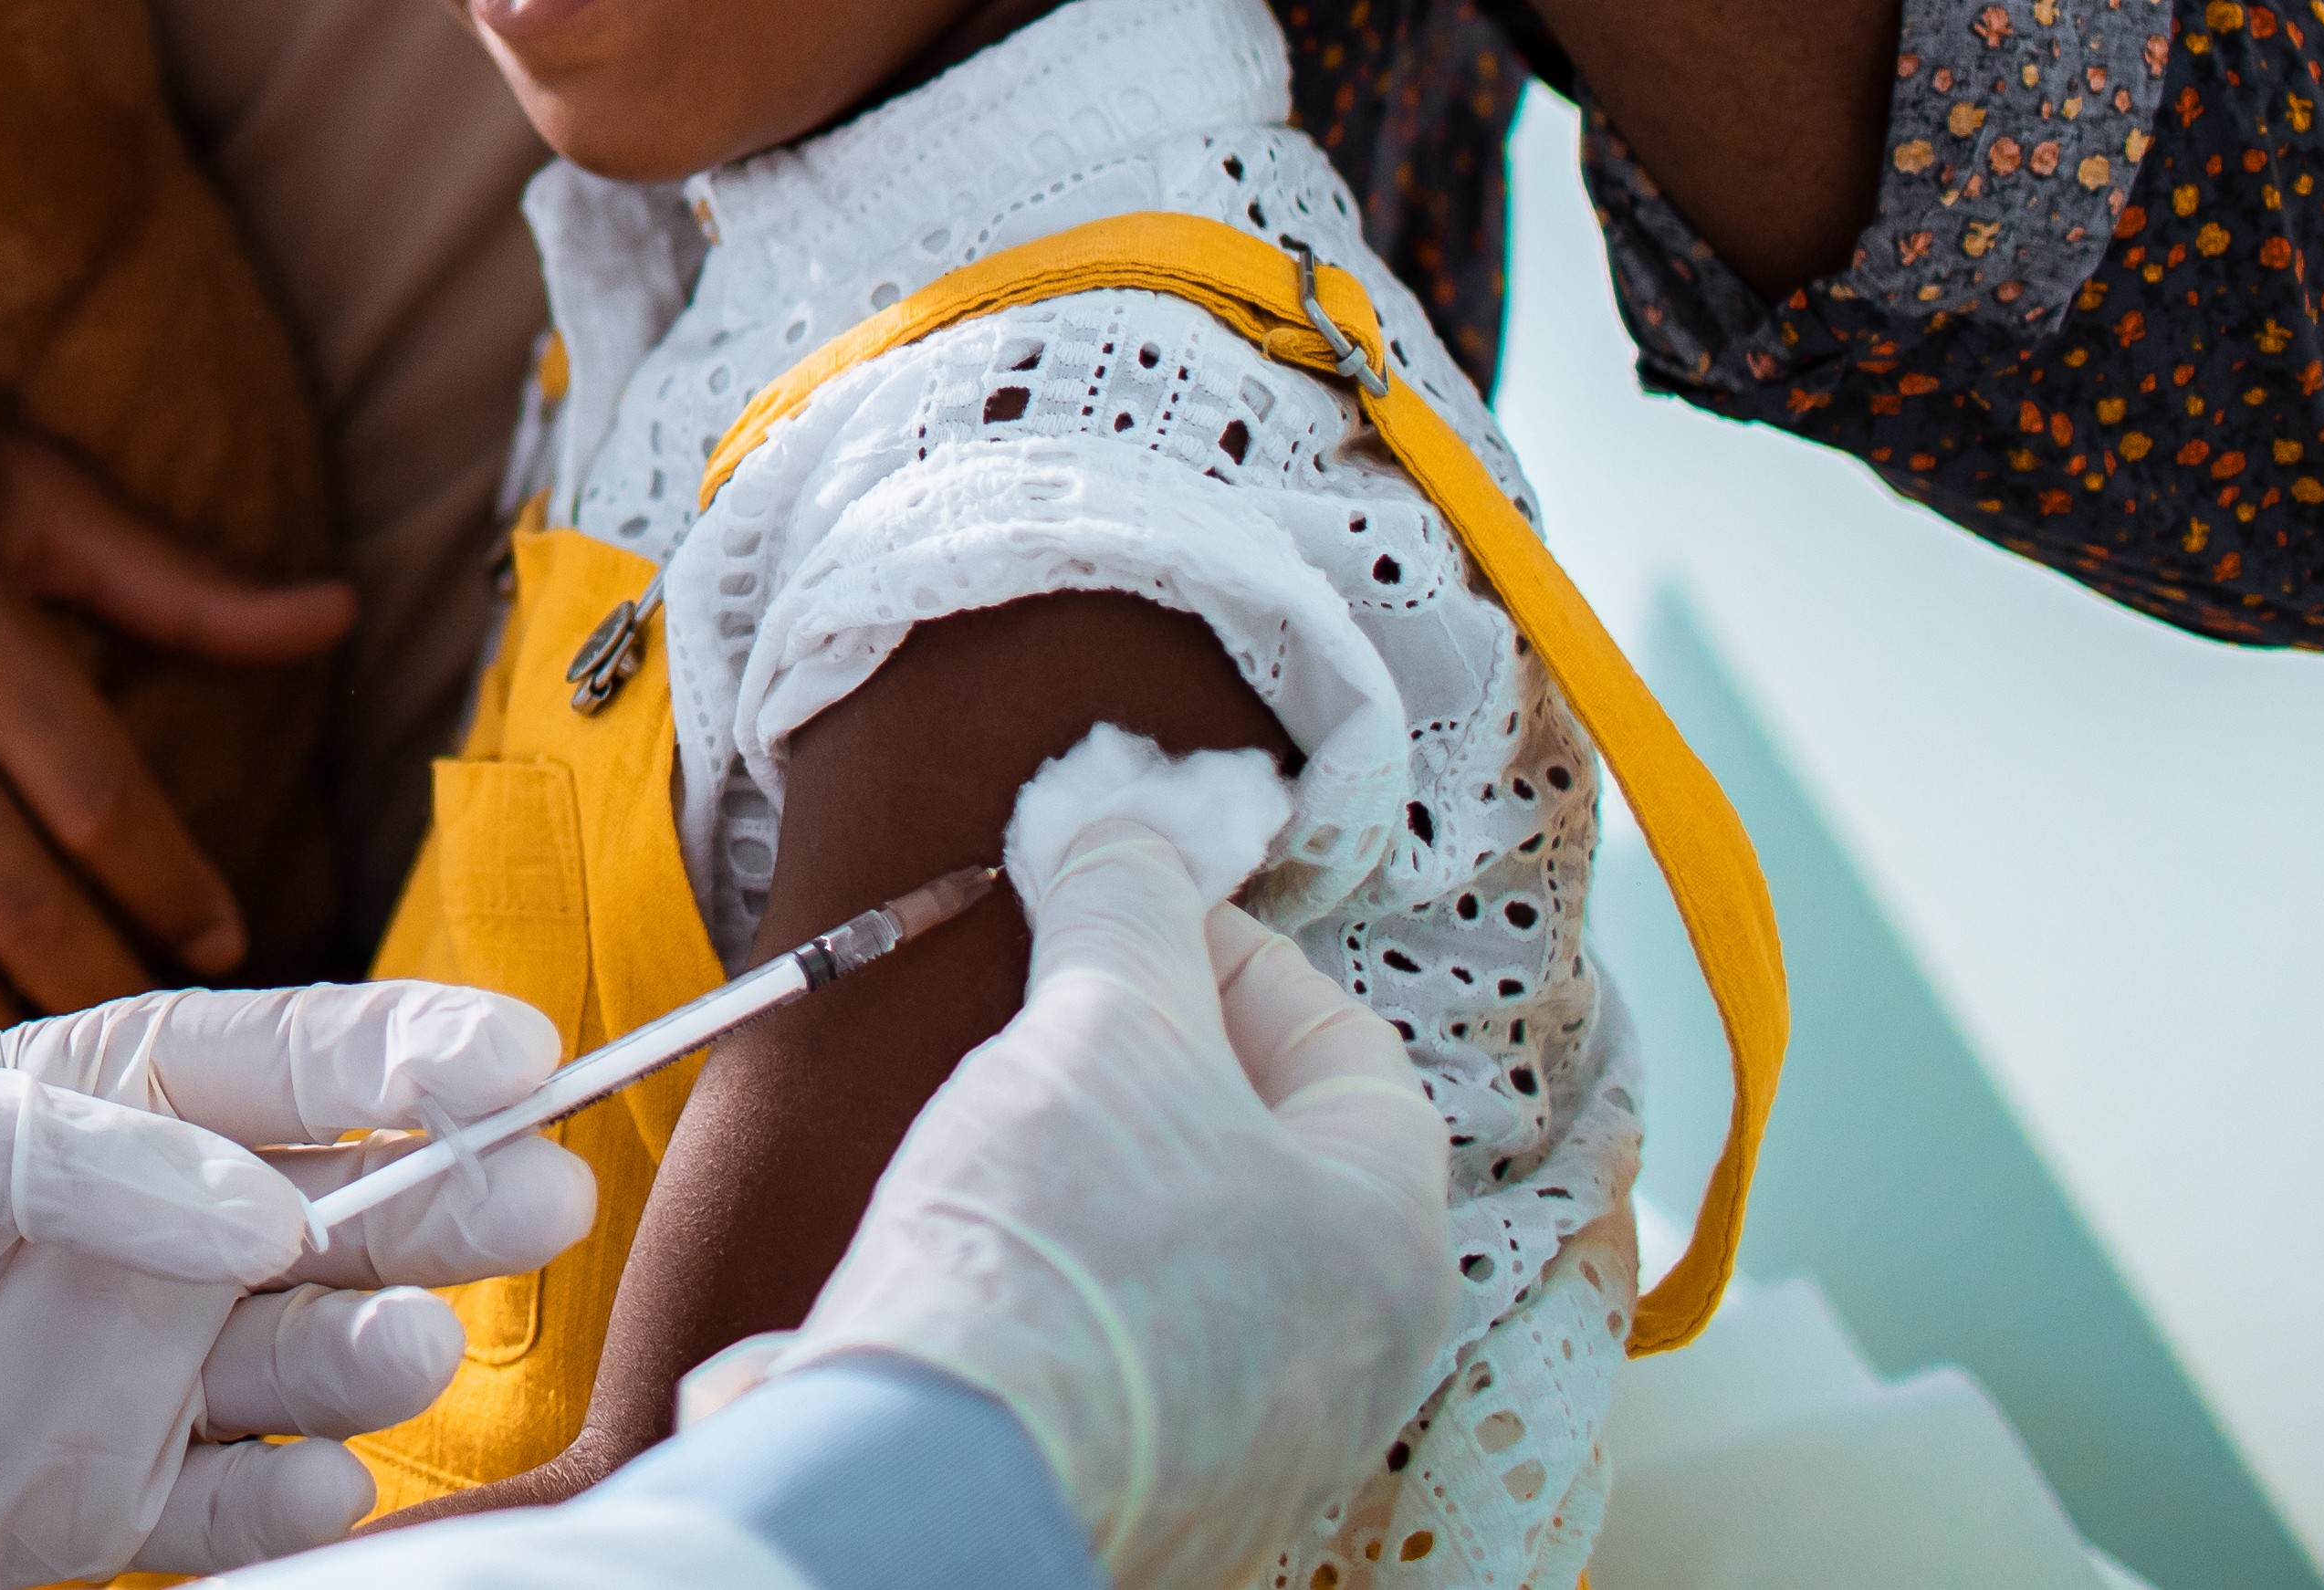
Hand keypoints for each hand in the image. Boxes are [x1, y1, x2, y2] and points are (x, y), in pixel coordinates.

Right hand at [0, 323, 354, 1043]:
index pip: (96, 794)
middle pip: (13, 895)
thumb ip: (174, 573)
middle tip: (169, 1037)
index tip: (226, 939)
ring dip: (0, 1030)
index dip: (174, 884)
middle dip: (105, 985)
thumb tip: (336, 613)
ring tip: (71, 1070)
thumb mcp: (20, 483)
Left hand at [0, 981, 596, 1587]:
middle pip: (347, 1205)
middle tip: (547, 1187)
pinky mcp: (94, 1494)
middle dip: (451, 1193)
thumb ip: (95, 1153)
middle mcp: (151, 1225)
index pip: (297, 1060)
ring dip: (381, 1343)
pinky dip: (292, 1494)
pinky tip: (328, 1473)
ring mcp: (133, 1362)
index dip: (416, 1054)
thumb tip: (269, 1200)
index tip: (528, 1052)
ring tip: (415, 1332)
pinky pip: (231, 1499)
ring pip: (312, 1354)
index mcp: (113, 1096)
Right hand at [797, 818, 1463, 1589]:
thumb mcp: (1102, 1022)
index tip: (1127, 910)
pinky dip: (1064, 1273)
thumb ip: (1128, 911)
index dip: (1233, 951)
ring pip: (1197, 1249)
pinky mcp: (1156, 1492)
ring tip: (1007, 1115)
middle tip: (1058, 1001)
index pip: (1348, 1045)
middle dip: (1160, 1056)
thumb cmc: (1061, 1246)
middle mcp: (1357, 1358)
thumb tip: (1126, 830)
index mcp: (1392, 1240)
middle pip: (1272, 1151)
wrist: (932, 1475)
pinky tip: (981, 1239)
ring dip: (1107, 1163)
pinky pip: (1124, 1342)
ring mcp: (1262, 1442)